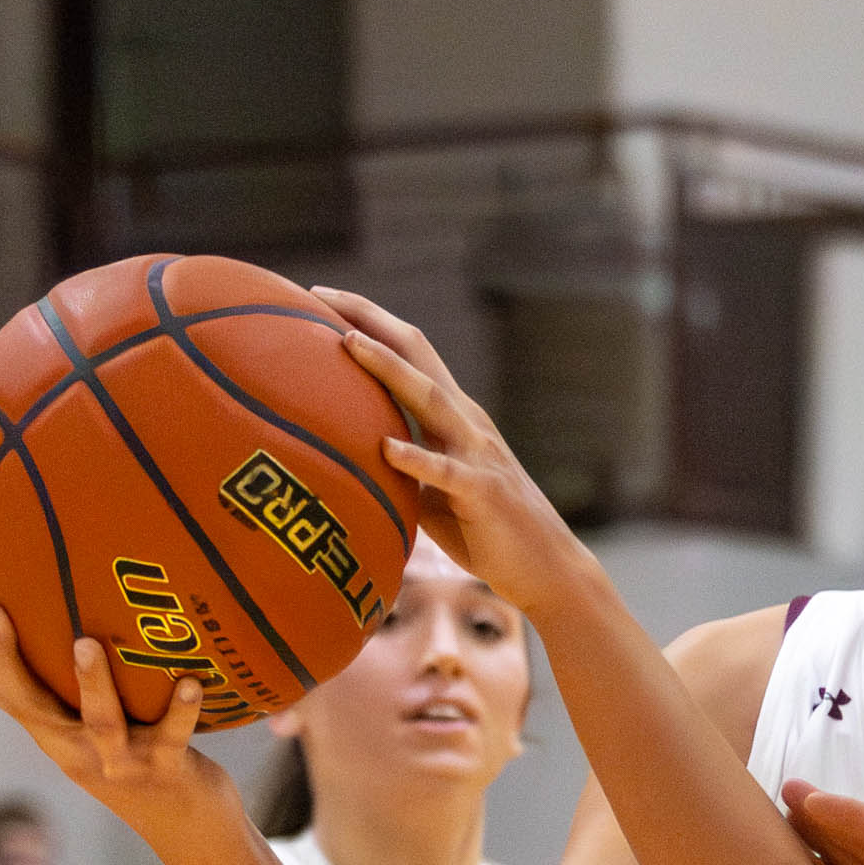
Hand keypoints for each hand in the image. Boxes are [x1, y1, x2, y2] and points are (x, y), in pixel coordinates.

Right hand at [0, 600, 237, 855]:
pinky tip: (190, 682)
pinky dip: (181, 710)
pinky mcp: (167, 770)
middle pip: (30, 707)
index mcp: (56, 736)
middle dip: (5, 660)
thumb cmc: (144, 763)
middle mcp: (78, 751)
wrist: (190, 831)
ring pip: (101, 723)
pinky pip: (173, 737)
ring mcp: (122, 762)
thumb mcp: (101, 732)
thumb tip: (75, 619)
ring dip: (93, 684)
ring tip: (86, 644)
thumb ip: (80, 690)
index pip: (2, 695)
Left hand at [311, 288, 605, 622]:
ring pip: (430, 398)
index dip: (366, 321)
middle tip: (318, 296)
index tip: (317, 299)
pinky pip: (447, 471)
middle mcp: (466, 421)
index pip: (408, 352)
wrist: (545, 567)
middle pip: (416, 353)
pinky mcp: (485, 491)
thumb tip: (343, 463)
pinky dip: (417, 458)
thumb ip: (398, 468)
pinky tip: (387, 448)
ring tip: (347, 344)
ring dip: (388, 368)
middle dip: (369, 321)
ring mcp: (477, 452)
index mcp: (452, 415)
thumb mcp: (431, 492)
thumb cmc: (483, 531)